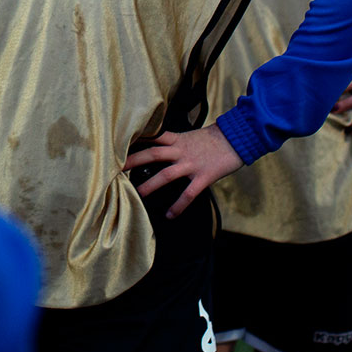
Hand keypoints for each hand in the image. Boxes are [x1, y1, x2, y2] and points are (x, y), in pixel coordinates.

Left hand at [122, 125, 243, 219]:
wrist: (238, 138)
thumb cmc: (215, 138)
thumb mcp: (191, 136)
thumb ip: (175, 143)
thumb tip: (160, 148)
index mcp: (177, 139)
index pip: (151, 138)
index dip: (135, 141)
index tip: (116, 145)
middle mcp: (181, 151)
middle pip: (151, 154)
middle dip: (132, 161)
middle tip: (113, 168)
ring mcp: (192, 164)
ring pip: (166, 175)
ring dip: (150, 185)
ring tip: (137, 196)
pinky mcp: (204, 176)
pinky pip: (188, 193)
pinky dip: (178, 205)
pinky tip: (170, 216)